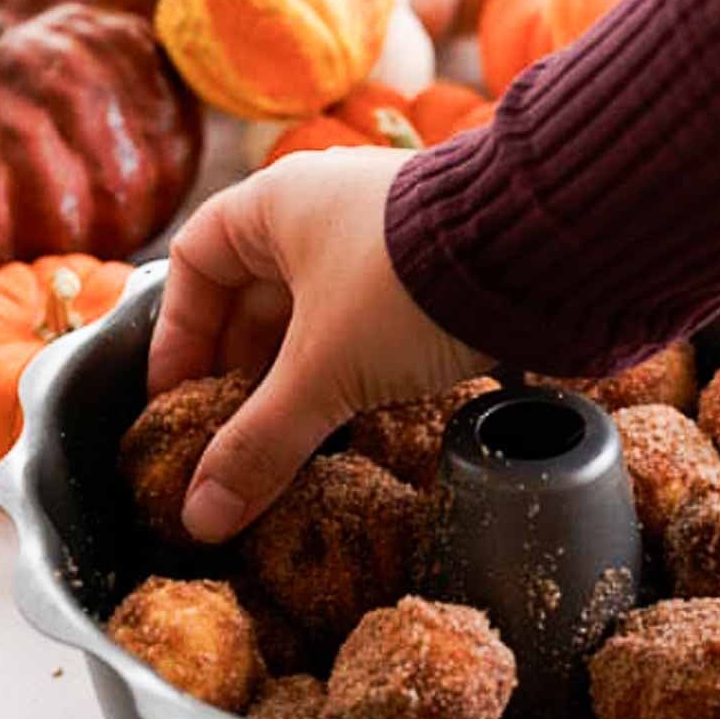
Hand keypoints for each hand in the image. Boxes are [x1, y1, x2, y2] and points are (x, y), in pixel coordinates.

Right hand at [148, 147, 491, 542]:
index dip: (177, 334)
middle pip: (255, 291)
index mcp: (276, 202)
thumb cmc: (413, 281)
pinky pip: (369, 317)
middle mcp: (325, 205)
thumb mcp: (323, 371)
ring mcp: (383, 233)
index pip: (194, 262)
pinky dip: (353, 365)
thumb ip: (259, 444)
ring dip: (300, 372)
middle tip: (231, 436)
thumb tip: (202, 516)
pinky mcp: (434, 264)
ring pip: (317, 308)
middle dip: (240, 367)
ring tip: (292, 439)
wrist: (544, 247)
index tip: (175, 399)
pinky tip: (357, 416)